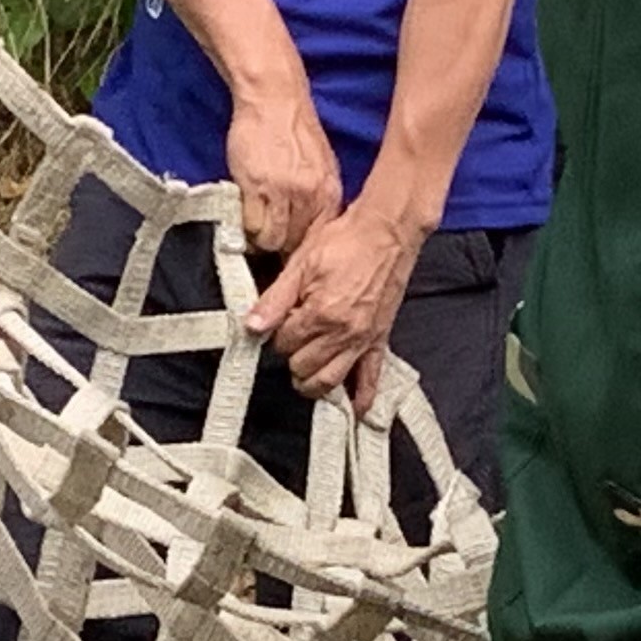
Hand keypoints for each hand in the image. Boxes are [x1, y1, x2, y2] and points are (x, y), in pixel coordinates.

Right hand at [223, 84, 342, 261]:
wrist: (275, 98)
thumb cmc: (293, 130)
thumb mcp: (321, 167)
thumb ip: (318, 198)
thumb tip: (309, 230)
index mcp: (330, 193)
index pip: (319, 240)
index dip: (302, 252)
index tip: (289, 258)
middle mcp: (311, 196)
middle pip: (295, 245)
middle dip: (280, 250)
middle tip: (267, 247)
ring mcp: (284, 193)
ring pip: (272, 240)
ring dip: (260, 239)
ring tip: (253, 230)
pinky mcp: (257, 187)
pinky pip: (251, 225)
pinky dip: (245, 227)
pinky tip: (243, 217)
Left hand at [247, 201, 418, 408]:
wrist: (387, 231)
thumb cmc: (345, 240)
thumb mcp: (300, 263)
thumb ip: (275, 299)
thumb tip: (252, 326)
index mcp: (320, 313)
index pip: (284, 343)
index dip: (276, 333)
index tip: (279, 320)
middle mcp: (343, 333)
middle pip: (304, 366)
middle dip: (291, 356)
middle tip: (291, 339)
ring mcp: (363, 339)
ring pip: (330, 381)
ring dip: (313, 383)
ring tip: (304, 373)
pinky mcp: (380, 339)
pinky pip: (372, 377)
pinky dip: (362, 397)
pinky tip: (355, 410)